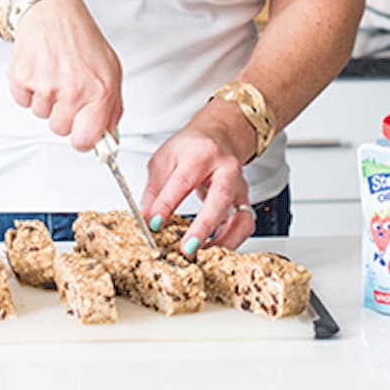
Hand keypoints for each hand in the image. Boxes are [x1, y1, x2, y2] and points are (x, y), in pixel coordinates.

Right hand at [5, 0, 122, 151]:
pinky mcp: (22, 76)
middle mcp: (73, 89)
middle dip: (62, 113)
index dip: (82, 138)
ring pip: (40, 115)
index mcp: (100, 90)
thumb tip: (107, 139)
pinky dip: (28, 89)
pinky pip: (22, 101)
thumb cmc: (81, 39)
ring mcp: (46, 83)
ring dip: (45, 99)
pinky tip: (39, 69)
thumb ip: (112, 108)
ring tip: (54, 73)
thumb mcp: (111, 70)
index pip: (86, 140)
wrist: (53, 11)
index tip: (80, 132)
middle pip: (60, 130)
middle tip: (67, 87)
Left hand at [141, 102, 257, 254]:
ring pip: (241, 217)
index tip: (154, 224)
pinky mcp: (245, 201)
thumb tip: (144, 219)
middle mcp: (226, 169)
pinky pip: (246, 226)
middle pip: (220, 198)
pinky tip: (214, 248)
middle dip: (203, 227)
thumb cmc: (191, 148)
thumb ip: (153, 191)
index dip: (167, 205)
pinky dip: (232, 241)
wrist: (217, 136)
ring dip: (223, 241)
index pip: (184, 181)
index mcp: (202, 154)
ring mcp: (240, 186)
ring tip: (201, 253)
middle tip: (187, 247)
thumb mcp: (164, 160)